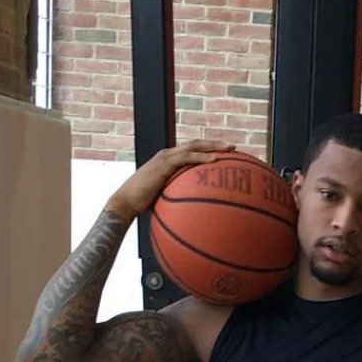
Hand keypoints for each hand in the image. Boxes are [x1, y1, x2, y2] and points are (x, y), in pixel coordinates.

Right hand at [110, 140, 235, 218]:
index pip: (193, 152)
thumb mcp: (167, 202)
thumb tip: (196, 217)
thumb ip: (180, 202)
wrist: (127, 202)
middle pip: (197, 145)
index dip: (209, 151)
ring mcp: (166, 157)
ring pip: (194, 147)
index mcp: (171, 162)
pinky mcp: (164, 163)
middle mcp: (169, 155)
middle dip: (216, 144)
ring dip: (213, 146)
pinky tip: (215, 160)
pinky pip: (186, 157)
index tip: (227, 155)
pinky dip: (201, 157)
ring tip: (230, 149)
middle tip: (234, 148)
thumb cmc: (145, 206)